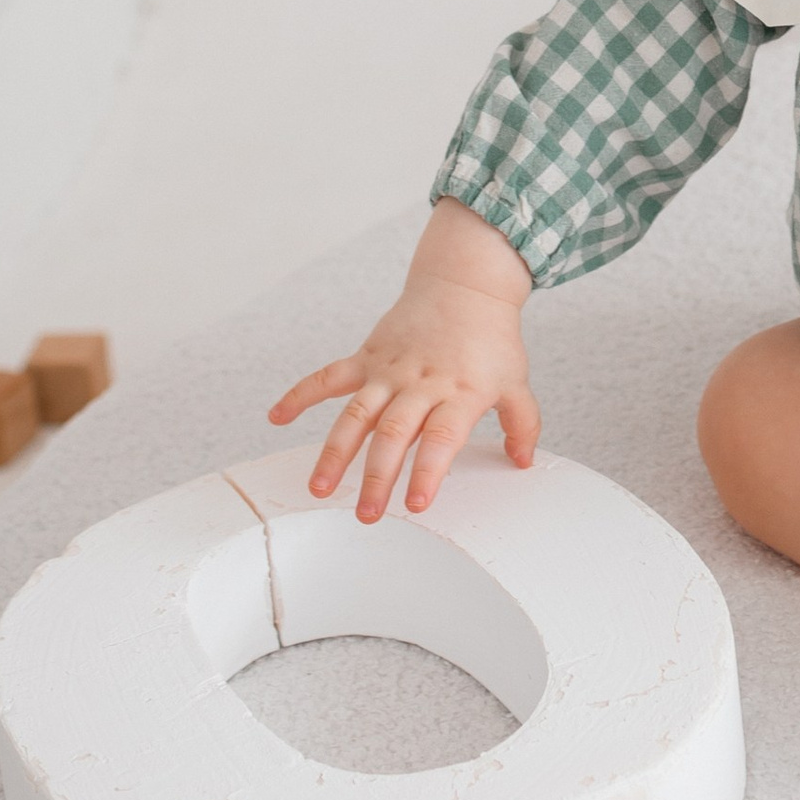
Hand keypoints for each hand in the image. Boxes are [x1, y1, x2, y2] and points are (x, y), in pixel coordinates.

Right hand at [266, 200, 538, 519]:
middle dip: (376, 477)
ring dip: (335, 453)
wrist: (464, 284)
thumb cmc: (491, 338)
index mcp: (459, 393)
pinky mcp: (367, 357)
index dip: (427, 471)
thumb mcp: (516, 380)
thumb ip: (521, 423)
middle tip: (366, 514)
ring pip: (356, 415)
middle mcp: (420, 384)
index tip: (415, 505)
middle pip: (393, 434)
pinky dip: (300, 394)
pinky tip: (276, 417)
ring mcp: (389, 371)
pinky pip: (328, 377)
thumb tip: (523, 461)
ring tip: (319, 489)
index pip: (441, 438)